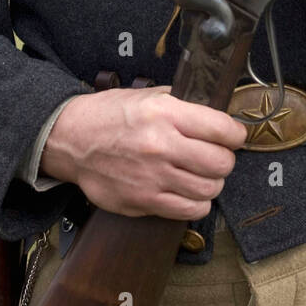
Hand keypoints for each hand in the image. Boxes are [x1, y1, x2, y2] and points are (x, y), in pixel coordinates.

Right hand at [40, 86, 247, 219]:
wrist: (70, 140)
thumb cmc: (108, 116)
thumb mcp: (146, 96)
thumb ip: (182, 104)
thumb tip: (216, 113)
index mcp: (165, 114)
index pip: (223, 129)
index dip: (236, 134)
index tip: (234, 136)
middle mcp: (161, 146)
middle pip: (221, 163)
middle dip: (225, 159)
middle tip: (217, 156)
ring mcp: (152, 177)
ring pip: (210, 189)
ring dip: (212, 182)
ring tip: (201, 174)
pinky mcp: (143, 201)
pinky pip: (189, 210)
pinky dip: (196, 203)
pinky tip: (188, 191)